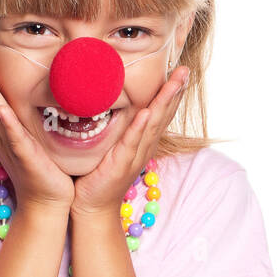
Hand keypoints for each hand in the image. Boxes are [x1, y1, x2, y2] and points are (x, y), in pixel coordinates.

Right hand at [0, 48, 74, 210]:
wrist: (48, 201)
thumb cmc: (43, 168)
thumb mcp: (33, 135)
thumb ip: (29, 115)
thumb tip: (38, 91)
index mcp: (4, 127)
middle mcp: (2, 134)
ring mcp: (11, 144)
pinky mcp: (23, 156)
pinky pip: (13, 136)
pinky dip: (6, 122)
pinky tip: (0, 108)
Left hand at [70, 67, 189, 216]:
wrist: (91, 208)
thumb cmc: (97, 177)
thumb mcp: (110, 147)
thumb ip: (116, 128)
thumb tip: (110, 102)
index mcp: (142, 142)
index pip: (160, 113)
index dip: (171, 92)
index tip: (179, 70)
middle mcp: (143, 148)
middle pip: (163, 115)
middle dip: (175, 91)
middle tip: (185, 69)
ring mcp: (135, 156)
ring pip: (154, 125)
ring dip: (165, 102)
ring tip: (175, 82)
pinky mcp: (121, 165)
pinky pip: (132, 142)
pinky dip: (141, 127)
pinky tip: (148, 112)